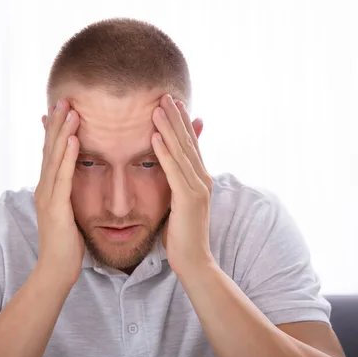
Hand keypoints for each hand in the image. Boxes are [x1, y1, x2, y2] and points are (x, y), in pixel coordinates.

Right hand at [35, 99, 83, 284]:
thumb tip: (76, 182)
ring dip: (62, 132)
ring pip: (54, 158)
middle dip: (57, 123)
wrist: (56, 270)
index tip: (64, 108)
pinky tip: (73, 140)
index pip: (51, 153)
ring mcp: (47, 196)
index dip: (56, 130)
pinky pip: (63, 177)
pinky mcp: (55, 207)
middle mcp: (44, 188)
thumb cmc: (66, 244)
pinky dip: (68, 157)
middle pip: (50, 149)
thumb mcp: (68, 213)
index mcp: (49, 188)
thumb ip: (68, 195)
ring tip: (70, 110)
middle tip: (64, 99)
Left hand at [151, 94, 214, 274]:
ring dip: (168, 127)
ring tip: (157, 107)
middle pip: (188, 142)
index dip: (181, 123)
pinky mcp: (189, 199)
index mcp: (201, 179)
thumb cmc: (182, 235)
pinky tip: (154, 136)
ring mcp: (198, 188)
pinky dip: (164, 152)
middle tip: (164, 95)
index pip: (190, 145)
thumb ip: (177, 185)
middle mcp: (203, 179)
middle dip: (175, 117)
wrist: (193, 261)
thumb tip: (169, 171)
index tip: (171, 103)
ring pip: (181, 151)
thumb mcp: (179, 204)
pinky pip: (174, 171)